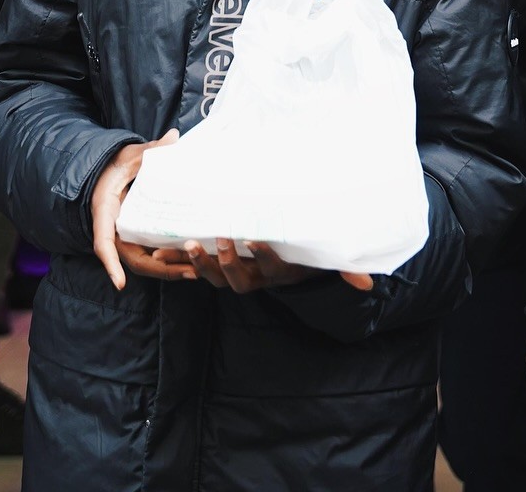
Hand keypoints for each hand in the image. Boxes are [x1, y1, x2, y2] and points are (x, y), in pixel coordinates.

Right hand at [91, 131, 196, 290]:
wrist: (106, 170)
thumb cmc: (114, 165)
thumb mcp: (129, 156)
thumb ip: (150, 151)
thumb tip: (174, 137)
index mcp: (106, 212)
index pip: (104, 243)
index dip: (111, 264)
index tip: (120, 284)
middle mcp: (114, 230)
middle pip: (134, 259)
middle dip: (161, 270)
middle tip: (191, 272)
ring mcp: (126, 236)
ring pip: (145, 261)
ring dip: (169, 269)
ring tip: (197, 270)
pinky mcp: (137, 236)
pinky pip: (151, 254)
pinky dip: (168, 261)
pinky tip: (191, 260)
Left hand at [180, 238, 374, 295]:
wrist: (286, 259)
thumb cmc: (305, 254)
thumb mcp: (323, 260)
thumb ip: (343, 271)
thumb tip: (368, 285)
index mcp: (279, 272)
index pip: (272, 269)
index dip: (263, 256)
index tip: (255, 239)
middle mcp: (255, 277)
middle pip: (238, 280)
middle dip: (228, 262)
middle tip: (220, 240)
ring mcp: (234, 273)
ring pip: (215, 278)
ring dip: (200, 264)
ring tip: (189, 246)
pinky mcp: (217, 265)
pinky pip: (195, 268)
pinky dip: (177, 261)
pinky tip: (157, 252)